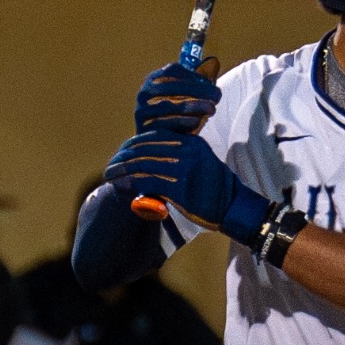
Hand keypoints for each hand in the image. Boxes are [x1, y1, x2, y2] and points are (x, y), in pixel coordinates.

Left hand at [105, 131, 269, 244]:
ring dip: (122, 170)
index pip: (154, 135)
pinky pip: (148, 181)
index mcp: (191, 141)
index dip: (132, 144)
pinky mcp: (180, 187)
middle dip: (123, 157)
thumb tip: (147, 160)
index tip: (120, 154)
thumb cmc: (214, 190)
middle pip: (145, 148)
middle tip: (110, 167)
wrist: (234, 208)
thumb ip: (177, 157)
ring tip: (110, 177)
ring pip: (142, 164)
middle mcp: (187, 150)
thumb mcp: (199, 163)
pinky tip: (121, 186)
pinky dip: (130, 183)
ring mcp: (184, 168)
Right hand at [135, 58, 220, 133]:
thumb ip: (197, 81)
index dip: (193, 76)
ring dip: (193, 106)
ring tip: (212, 109)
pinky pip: (164, 123)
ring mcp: (142, 110)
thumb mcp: (186, 97)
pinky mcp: (144, 128)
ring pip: (168, 105)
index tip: (211, 83)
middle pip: (172, 87)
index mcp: (154, 79)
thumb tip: (214, 61)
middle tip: (217, 96)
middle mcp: (144, 93)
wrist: (159, 143)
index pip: (173, 70)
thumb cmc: (177, 115)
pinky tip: (197, 121)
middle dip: (198, 90)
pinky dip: (182, 121)